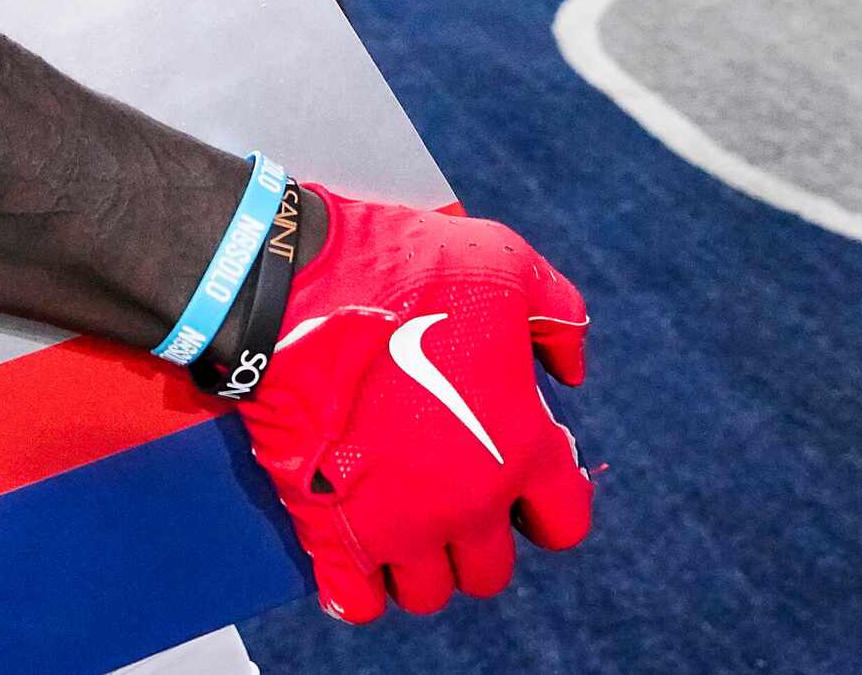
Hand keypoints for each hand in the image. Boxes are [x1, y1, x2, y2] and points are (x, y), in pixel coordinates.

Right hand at [231, 186, 591, 624]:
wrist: (291, 287)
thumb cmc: (399, 267)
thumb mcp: (502, 261)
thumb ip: (556, 316)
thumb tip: (571, 368)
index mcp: (520, 445)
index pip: (564, 522)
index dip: (541, 504)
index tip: (512, 477)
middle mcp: (468, 500)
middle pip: (489, 570)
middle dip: (471, 539)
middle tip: (440, 495)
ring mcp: (399, 523)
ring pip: (427, 591)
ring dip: (415, 564)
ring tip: (393, 520)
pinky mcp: (331, 529)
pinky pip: (355, 599)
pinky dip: (356, 590)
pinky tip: (351, 559)